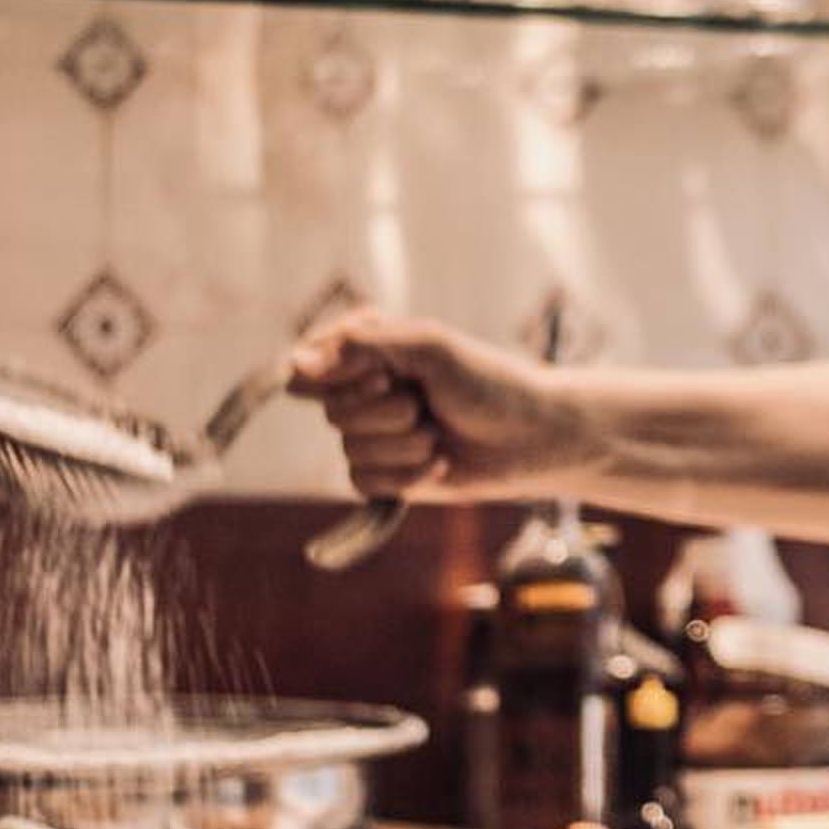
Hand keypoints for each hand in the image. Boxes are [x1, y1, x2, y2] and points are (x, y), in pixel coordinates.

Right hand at [287, 312, 594, 501]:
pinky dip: (407, 474)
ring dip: (405, 444)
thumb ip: (360, 346)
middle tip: (428, 401)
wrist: (535, 437)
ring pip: (350, 450)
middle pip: (332, 412)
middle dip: (388, 411)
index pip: (310, 362)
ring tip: (440, 432)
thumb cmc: (489, 382)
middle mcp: (366, 391)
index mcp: (370, 350)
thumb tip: (293, 363)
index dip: (339, 375)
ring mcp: (376, 434)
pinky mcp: (388, 475)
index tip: (385, 372)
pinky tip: (441, 462)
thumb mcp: (428, 347)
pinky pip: (364, 482)